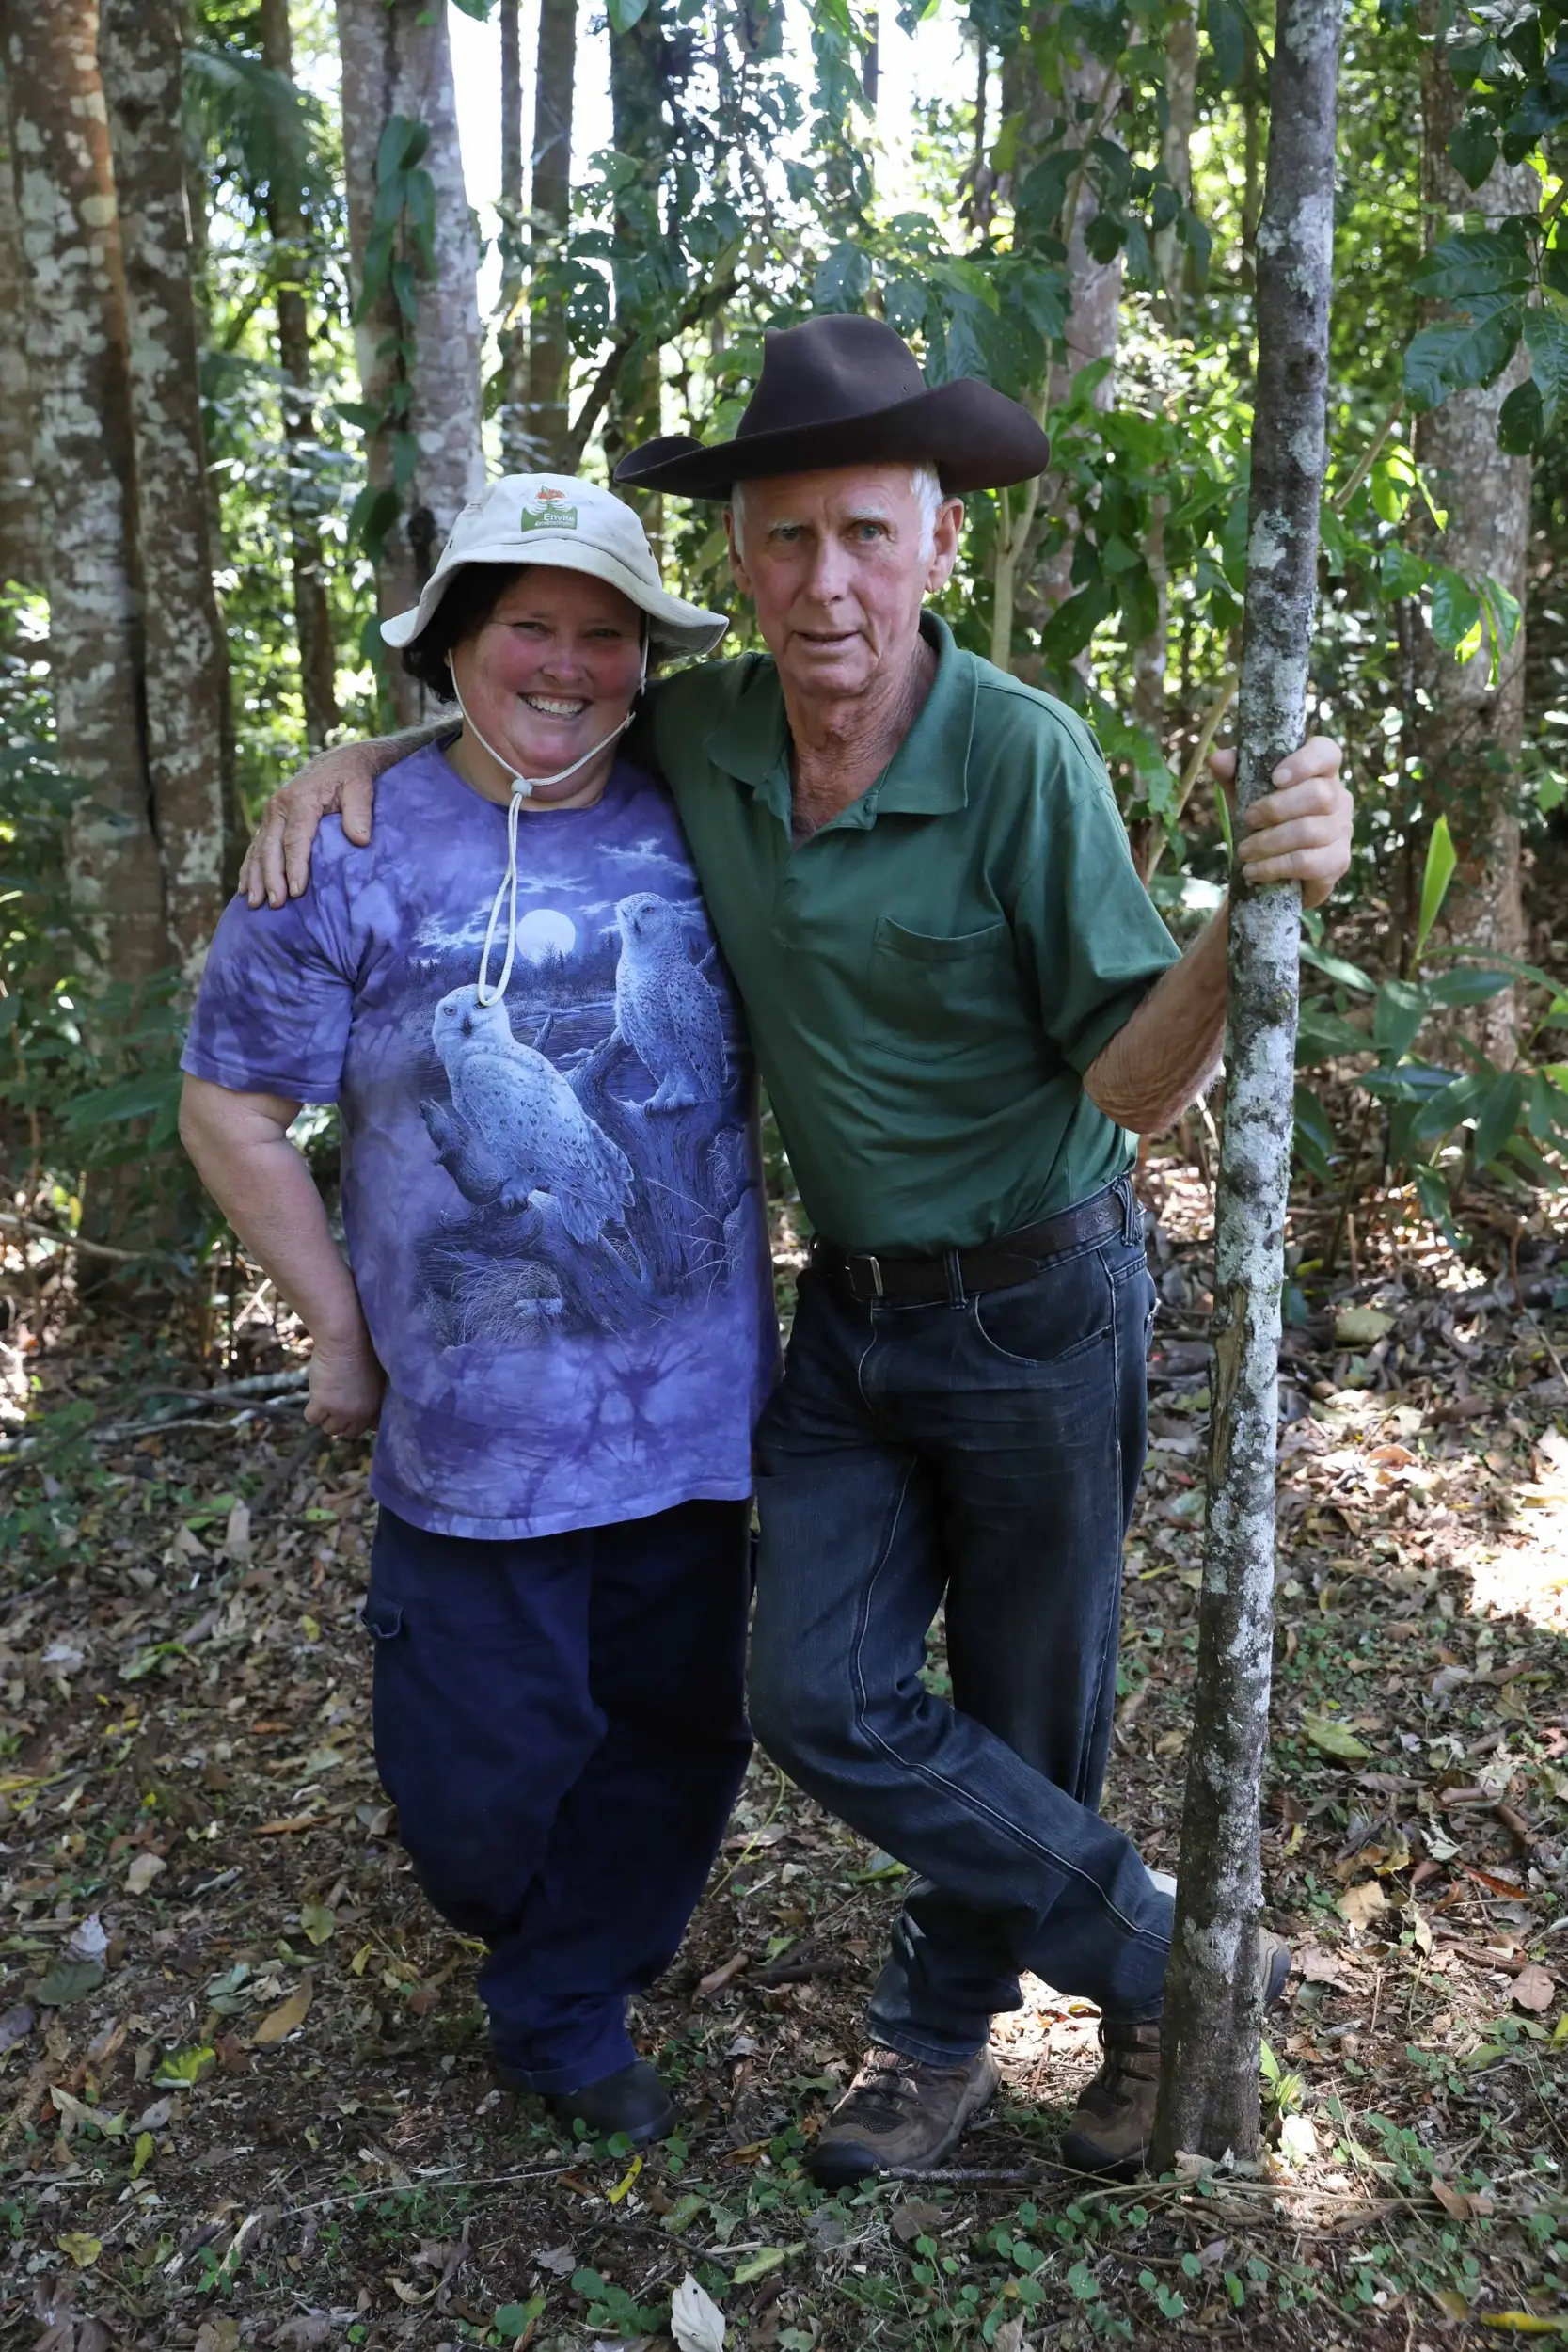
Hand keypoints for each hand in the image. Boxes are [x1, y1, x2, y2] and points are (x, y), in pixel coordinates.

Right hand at [238, 745, 379, 908]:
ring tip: (256, 903)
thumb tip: (360, 840)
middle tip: (274, 903)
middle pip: (271, 848)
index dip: (295, 867)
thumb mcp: (360, 788)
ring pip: (259, 850)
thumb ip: (360, 812)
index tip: (296, 892)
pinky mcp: (269, 820)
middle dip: (271, 878)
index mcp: (299, 800)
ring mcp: (271, 814)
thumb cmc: (351, 777)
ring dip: (255, 878)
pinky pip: (256, 847)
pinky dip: (249, 868)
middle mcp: (278, 806)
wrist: (338, 761)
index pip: (295, 840)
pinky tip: (246, 889)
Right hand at [305, 1328, 384, 1439]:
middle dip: (344, 1421)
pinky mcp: (321, 1404)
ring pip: (330, 1429)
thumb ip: (374, 1394)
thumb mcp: (378, 1376)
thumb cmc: (364, 1349)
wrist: (346, 1340)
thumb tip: (366, 1402)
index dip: (360, 1419)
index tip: (353, 1411)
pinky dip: (312, 1411)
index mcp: (376, 1406)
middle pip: (349, 1432)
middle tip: (337, 1405)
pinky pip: (312, 1419)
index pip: (370, 1428)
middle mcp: (360, 1414)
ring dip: (327, 1417)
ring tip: (326, 1400)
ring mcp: (340, 1411)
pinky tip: (315, 1398)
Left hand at [1214, 735, 1352, 910]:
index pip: (1327, 753)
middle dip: (1276, 808)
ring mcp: (1342, 830)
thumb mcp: (1247, 795)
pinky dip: (1274, 867)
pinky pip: (1307, 862)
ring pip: (1310, 831)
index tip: (1276, 778)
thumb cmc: (1267, 821)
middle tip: (1248, 819)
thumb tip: (1218, 758)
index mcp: (1320, 772)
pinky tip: (1253, 871)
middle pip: (1318, 794)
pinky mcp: (1337, 861)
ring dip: (1269, 842)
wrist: (1280, 872)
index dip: (1305, 762)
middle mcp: (1338, 797)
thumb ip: (1234, 775)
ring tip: (1244, 851)